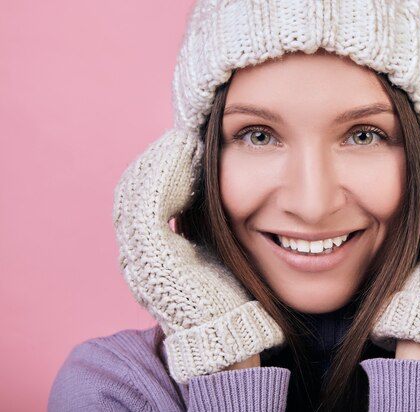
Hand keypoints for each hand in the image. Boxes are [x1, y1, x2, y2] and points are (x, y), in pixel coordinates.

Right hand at [114, 130, 282, 382]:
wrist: (230, 336)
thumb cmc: (228, 294)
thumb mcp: (209, 249)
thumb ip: (199, 221)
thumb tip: (207, 179)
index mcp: (146, 252)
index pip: (140, 197)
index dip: (159, 169)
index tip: (186, 147)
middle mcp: (134, 254)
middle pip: (132, 190)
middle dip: (157, 160)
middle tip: (184, 138)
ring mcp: (138, 257)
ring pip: (136, 192)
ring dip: (161, 161)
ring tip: (185, 140)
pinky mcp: (152, 258)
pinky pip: (149, 203)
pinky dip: (166, 174)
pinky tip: (188, 157)